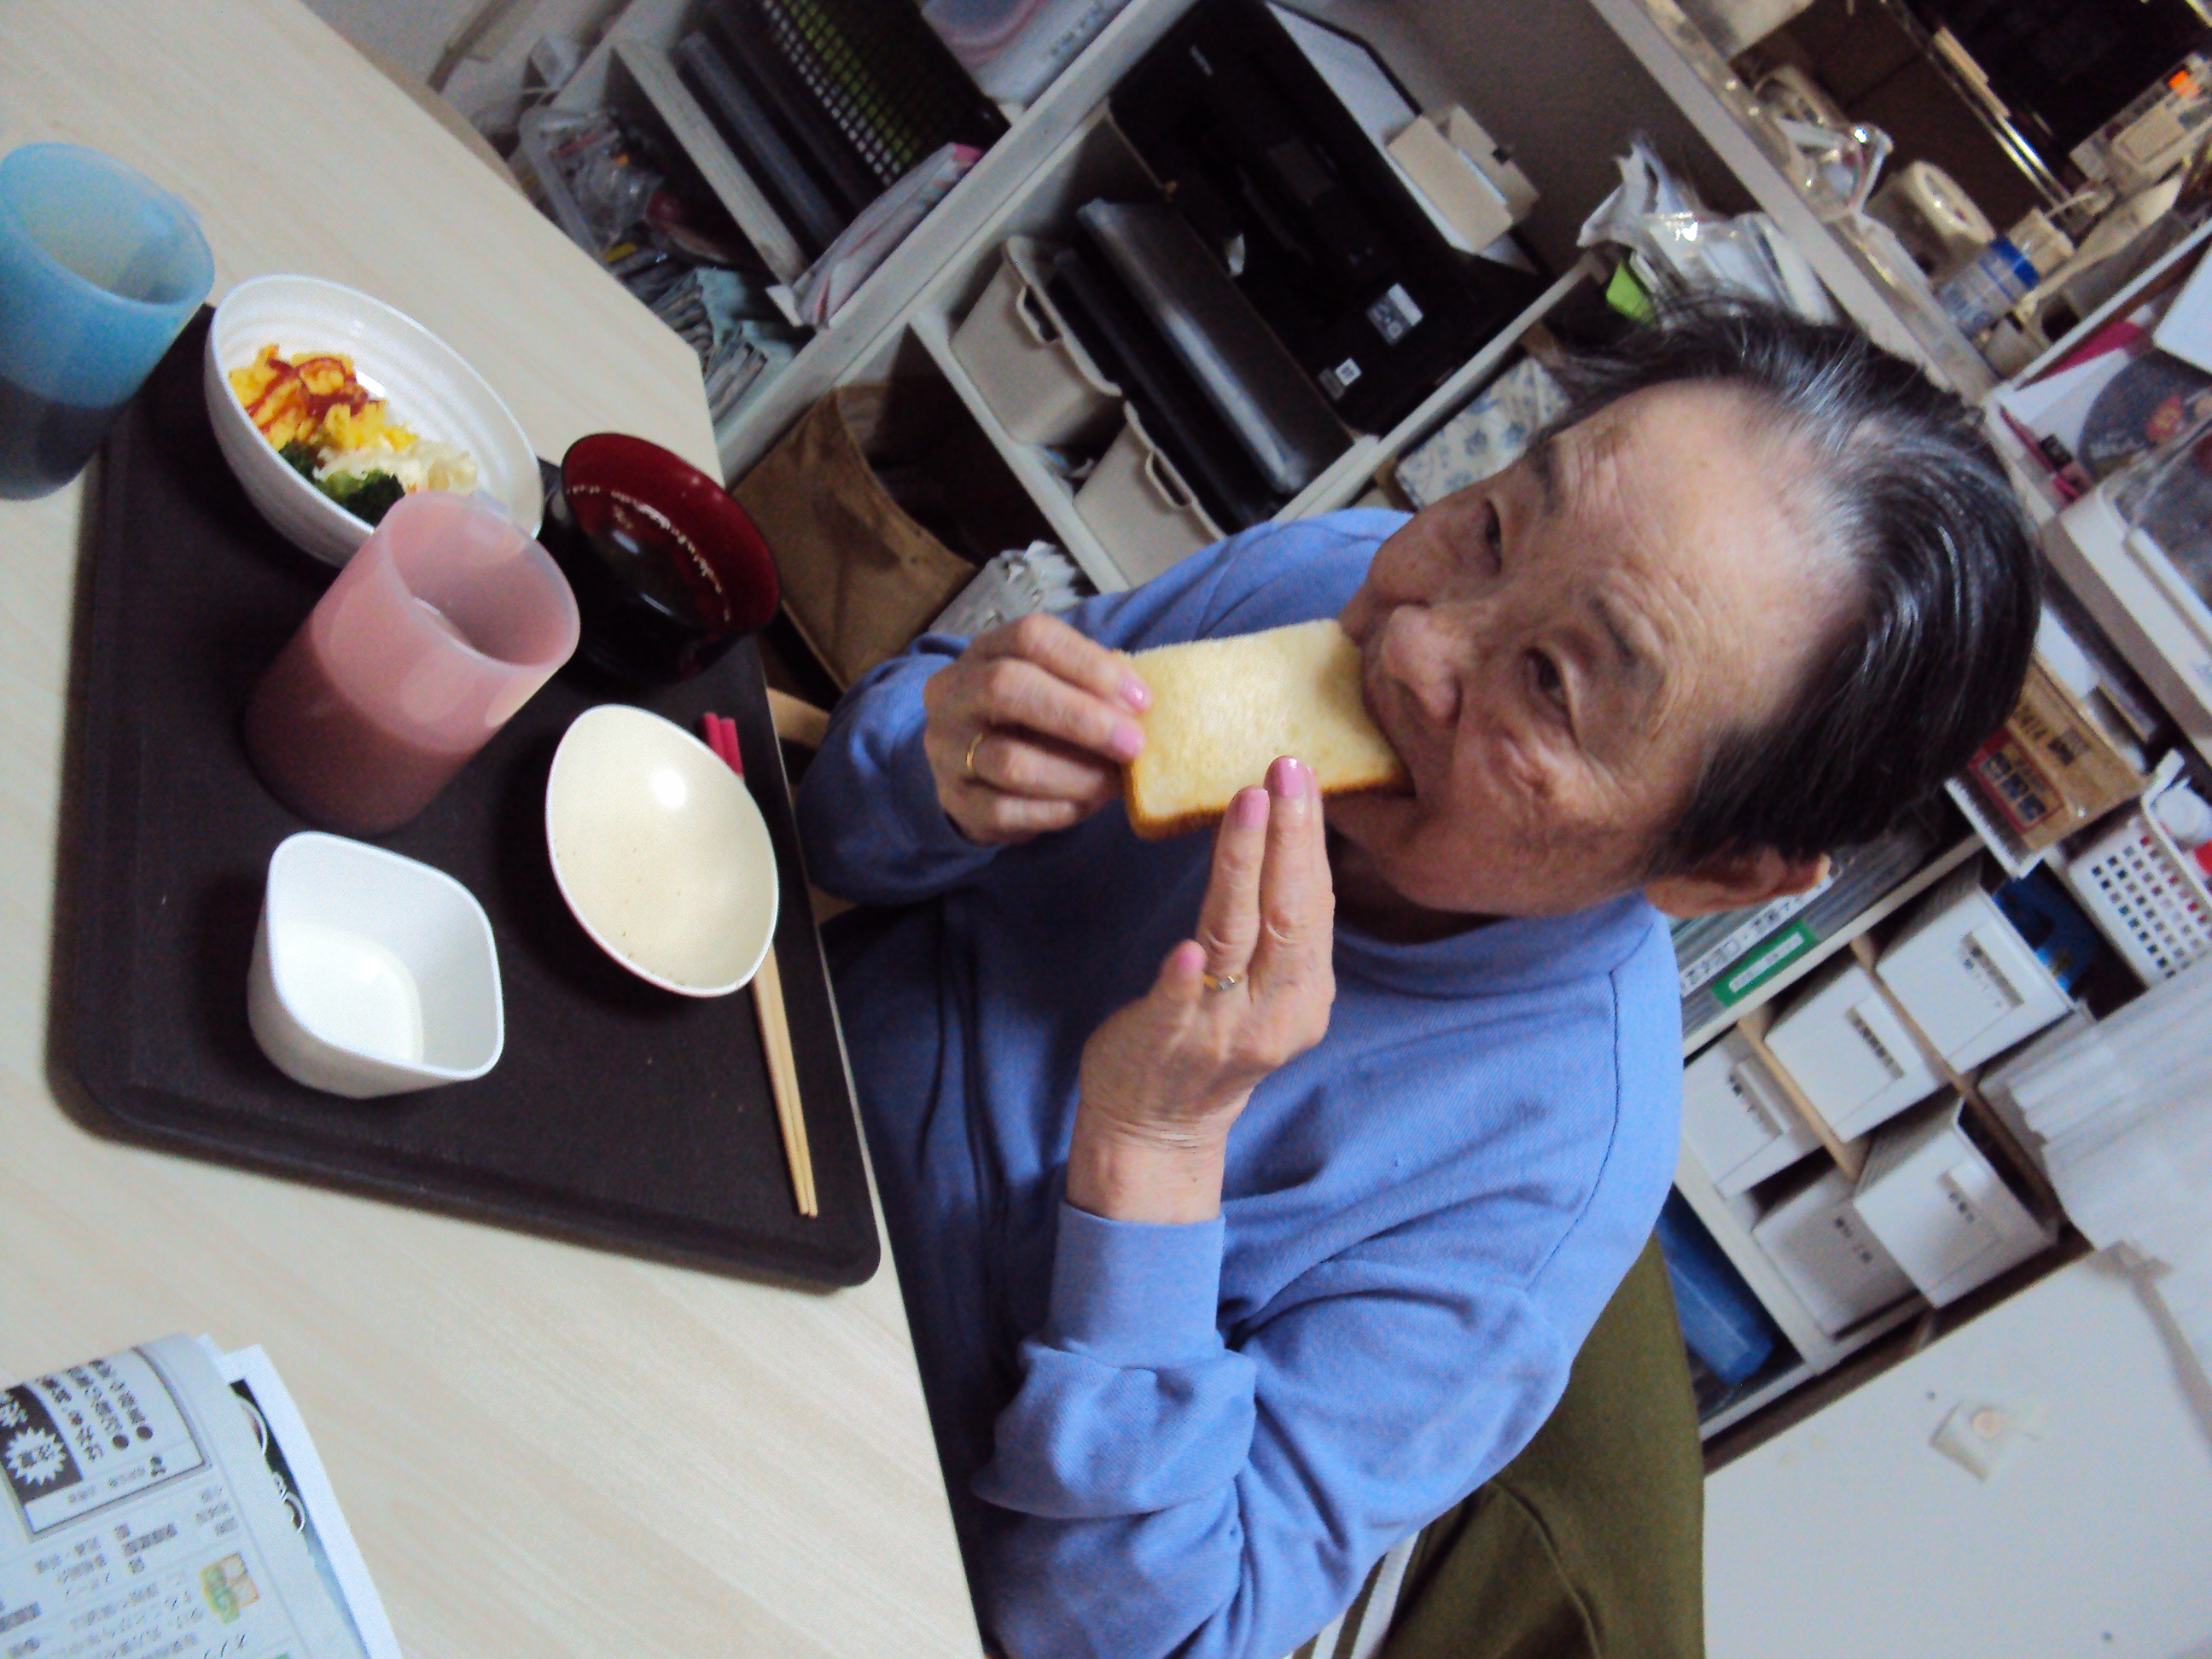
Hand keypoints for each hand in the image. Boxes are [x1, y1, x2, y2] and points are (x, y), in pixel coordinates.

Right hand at [922, 613, 1149, 844]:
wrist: (966, 767)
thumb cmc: (1026, 718)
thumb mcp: (1051, 685)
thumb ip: (1089, 686)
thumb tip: (1140, 706)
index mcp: (986, 651)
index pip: (1032, 638)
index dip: (1090, 664)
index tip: (1141, 698)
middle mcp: (953, 693)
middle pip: (1008, 688)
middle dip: (1081, 718)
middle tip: (1134, 744)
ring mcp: (947, 749)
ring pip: (1011, 761)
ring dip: (1077, 774)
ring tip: (1115, 782)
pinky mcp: (955, 801)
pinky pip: (1008, 810)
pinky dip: (1058, 809)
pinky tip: (1086, 804)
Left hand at [1067, 757, 1336, 1222]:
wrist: (1158, 1130)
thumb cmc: (1211, 1041)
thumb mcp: (1268, 989)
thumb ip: (1282, 930)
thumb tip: (1288, 834)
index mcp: (1304, 993)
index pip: (1315, 902)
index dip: (1309, 837)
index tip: (1303, 772)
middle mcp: (1275, 1012)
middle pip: (1291, 915)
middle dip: (1290, 837)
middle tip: (1285, 768)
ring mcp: (1222, 1030)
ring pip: (1238, 940)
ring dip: (1243, 869)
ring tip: (1245, 805)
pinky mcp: (1168, 1044)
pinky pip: (1181, 1006)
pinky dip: (1186, 977)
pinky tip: (1186, 949)